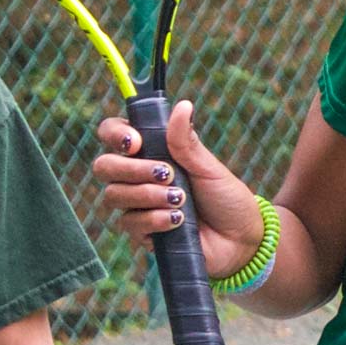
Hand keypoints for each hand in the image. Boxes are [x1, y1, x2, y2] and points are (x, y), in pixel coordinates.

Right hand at [92, 101, 262, 278]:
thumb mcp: (209, 167)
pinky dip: (155, 219)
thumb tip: (183, 105)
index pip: (115, 134)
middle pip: (104, 166)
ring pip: (114, 195)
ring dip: (148, 195)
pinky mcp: (141, 232)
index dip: (115, 134)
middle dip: (132, 169)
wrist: (242, 239)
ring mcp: (138, 205)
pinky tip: (178, 221)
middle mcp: (139, 178)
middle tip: (167, 173)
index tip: (135, 142)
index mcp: (153, 153)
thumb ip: (187, 142)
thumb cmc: (226, 198)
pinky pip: (130, 223)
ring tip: (181, 199)